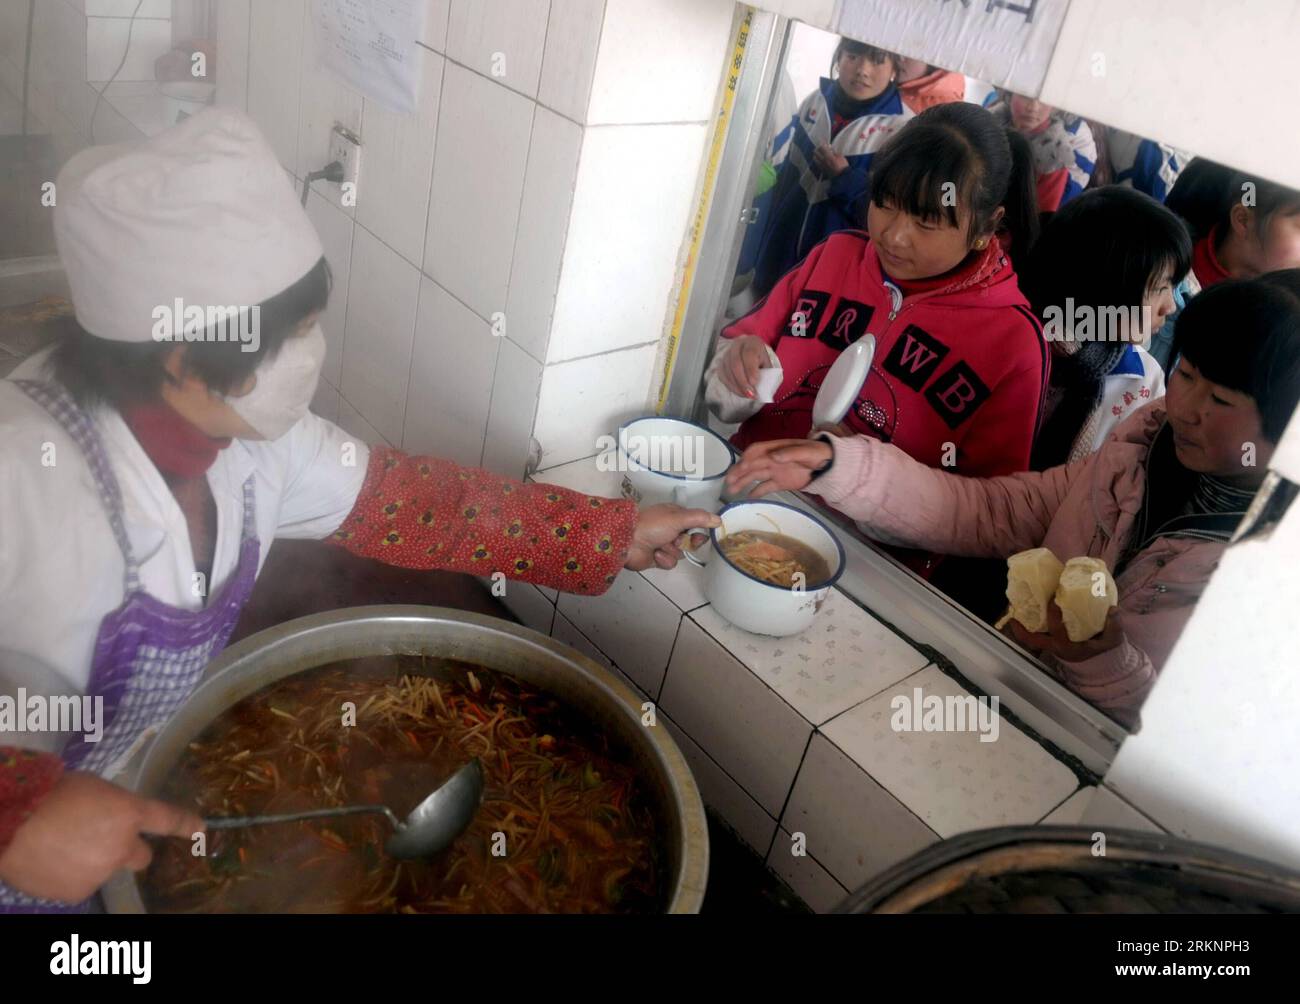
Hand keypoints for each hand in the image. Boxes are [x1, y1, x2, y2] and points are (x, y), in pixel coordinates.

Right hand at [0, 772, 202, 903]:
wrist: (10, 821)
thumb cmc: (50, 794)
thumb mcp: (93, 787)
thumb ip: (113, 805)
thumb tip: (114, 816)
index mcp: (129, 812)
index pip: (167, 819)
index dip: (186, 825)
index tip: (201, 830)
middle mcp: (122, 846)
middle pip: (142, 857)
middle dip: (129, 851)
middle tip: (103, 840)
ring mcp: (101, 872)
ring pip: (107, 870)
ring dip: (94, 861)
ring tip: (63, 846)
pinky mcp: (79, 891)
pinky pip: (82, 884)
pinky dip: (71, 876)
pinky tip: (52, 861)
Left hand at [626, 504, 721, 570]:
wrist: (628, 542)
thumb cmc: (652, 525)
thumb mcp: (678, 517)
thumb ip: (699, 518)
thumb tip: (718, 519)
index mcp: (674, 516)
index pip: (695, 524)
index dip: (699, 532)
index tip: (700, 536)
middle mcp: (670, 529)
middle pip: (690, 541)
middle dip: (685, 543)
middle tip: (678, 541)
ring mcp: (663, 544)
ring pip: (681, 553)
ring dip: (671, 551)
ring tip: (659, 546)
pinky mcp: (658, 558)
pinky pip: (671, 562)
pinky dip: (664, 559)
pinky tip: (655, 554)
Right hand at [717, 335, 772, 398]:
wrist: (751, 356)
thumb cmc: (760, 361)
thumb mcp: (767, 364)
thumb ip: (766, 374)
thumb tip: (762, 389)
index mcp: (752, 342)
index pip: (749, 354)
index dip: (751, 369)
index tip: (755, 382)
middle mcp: (737, 345)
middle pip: (736, 363)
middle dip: (743, 381)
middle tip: (751, 393)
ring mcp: (727, 354)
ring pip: (728, 371)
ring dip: (737, 386)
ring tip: (747, 395)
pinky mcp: (721, 364)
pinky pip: (722, 376)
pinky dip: (731, 387)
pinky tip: (740, 392)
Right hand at [725, 438, 832, 497]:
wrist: (829, 464)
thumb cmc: (818, 453)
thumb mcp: (807, 451)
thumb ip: (790, 453)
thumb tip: (773, 456)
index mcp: (776, 448)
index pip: (756, 450)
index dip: (747, 457)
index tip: (740, 466)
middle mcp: (771, 459)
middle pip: (751, 464)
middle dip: (739, 471)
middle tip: (728, 481)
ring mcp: (775, 471)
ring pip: (754, 476)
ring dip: (742, 481)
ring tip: (731, 490)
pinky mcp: (780, 482)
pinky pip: (765, 487)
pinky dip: (756, 492)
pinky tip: (747, 498)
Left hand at [813, 144, 849, 177]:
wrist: (842, 176)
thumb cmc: (843, 165)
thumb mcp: (840, 156)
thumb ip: (834, 151)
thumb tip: (830, 148)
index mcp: (828, 156)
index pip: (821, 147)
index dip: (822, 144)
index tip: (825, 143)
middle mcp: (823, 160)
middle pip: (815, 152)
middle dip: (818, 149)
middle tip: (821, 148)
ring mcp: (821, 165)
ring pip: (814, 158)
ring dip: (816, 155)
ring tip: (820, 154)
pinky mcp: (821, 170)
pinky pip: (817, 164)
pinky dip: (817, 160)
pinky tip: (820, 160)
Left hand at [1002, 601, 1124, 662]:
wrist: (1100, 662)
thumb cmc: (1105, 649)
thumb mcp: (1113, 640)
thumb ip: (1114, 626)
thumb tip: (1113, 609)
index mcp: (1069, 647)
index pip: (1057, 631)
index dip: (1054, 616)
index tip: (1054, 600)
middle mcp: (1056, 647)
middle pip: (1032, 640)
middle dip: (1021, 627)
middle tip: (1016, 608)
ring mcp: (1051, 645)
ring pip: (1030, 638)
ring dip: (1021, 624)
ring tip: (1013, 606)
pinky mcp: (1050, 641)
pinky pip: (1034, 634)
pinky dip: (1028, 624)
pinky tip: (1026, 609)